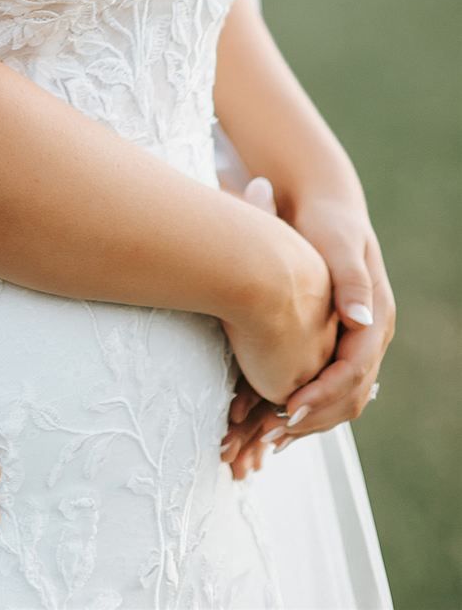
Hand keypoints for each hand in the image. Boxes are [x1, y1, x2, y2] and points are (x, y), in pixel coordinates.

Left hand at [221, 180, 393, 472]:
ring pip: (338, 400)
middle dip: (311, 418)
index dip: (323, 393)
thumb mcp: (338, 242)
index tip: (287, 407)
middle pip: (350, 395)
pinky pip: (323, 387)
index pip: (356, 370)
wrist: (322, 202)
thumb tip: (361, 321)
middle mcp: (370, 335)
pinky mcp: (334, 343)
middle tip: (271, 436)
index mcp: (377, 316)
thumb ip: (350, 280)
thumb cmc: (326, 220)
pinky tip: (268, 417)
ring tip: (266, 438)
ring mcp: (354, 342)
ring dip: (305, 422)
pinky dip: (300, 406)